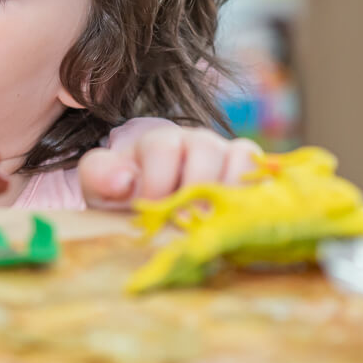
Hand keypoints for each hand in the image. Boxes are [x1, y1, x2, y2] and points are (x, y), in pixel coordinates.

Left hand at [79, 123, 261, 209]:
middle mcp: (197, 141)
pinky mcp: (250, 173)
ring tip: (208, 223)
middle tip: (181, 222)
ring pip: (240, 159)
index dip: (155, 182)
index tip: (147, 209)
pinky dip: (254, 196)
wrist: (155, 199)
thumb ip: (100, 176)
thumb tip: (124, 182)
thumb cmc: (127, 191)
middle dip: (192, 191)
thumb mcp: (100, 184)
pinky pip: (262, 172)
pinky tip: (236, 222)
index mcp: (158, 140)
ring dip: (226, 194)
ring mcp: (227, 155)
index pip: (163, 146)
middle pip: (206, 151)